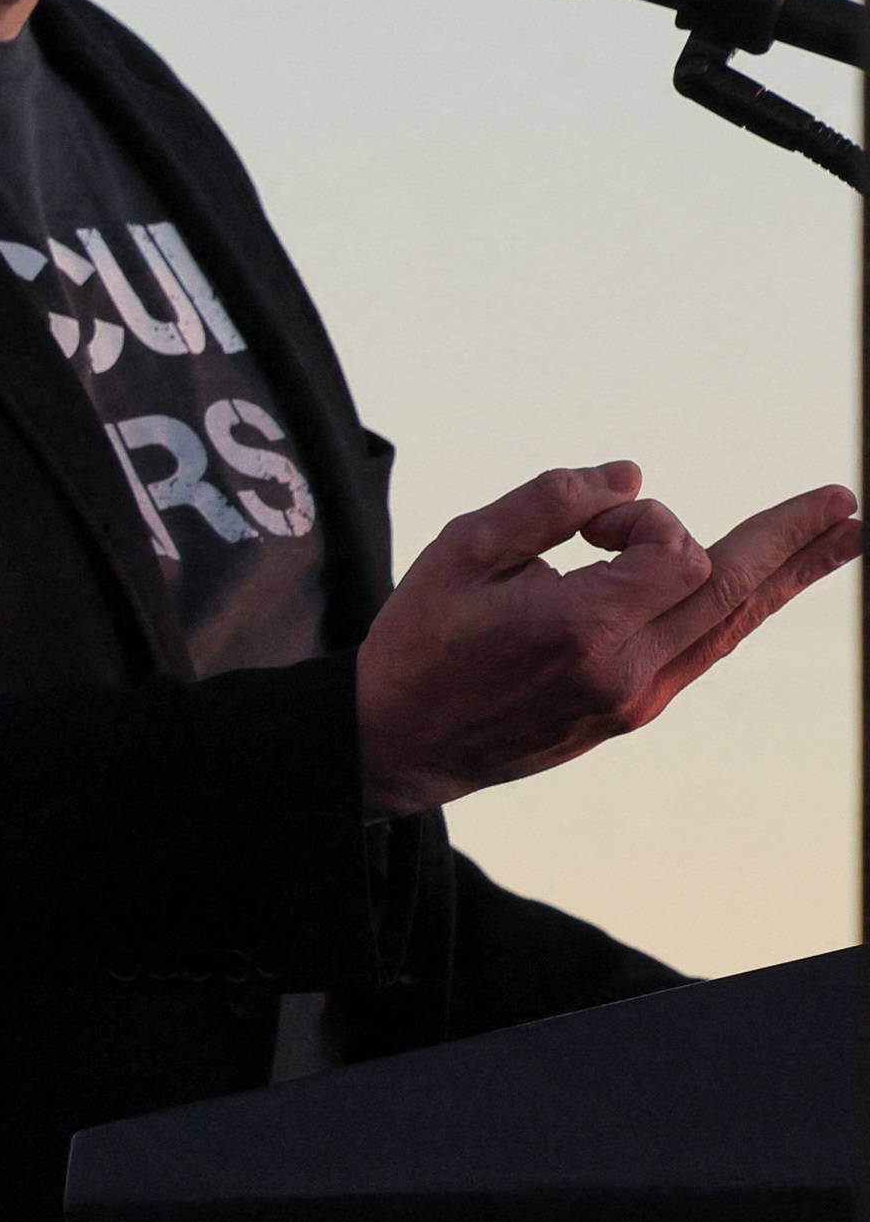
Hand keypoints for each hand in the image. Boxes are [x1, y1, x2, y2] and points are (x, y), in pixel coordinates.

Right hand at [355, 461, 859, 816]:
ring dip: (789, 576)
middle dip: (791, 540)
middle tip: (845, 502)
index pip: (674, 552)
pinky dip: (738, 609)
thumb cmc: (420, 639)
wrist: (396, 743)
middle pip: (733, 592)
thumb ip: (547, 502)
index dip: (644, 520)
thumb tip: (633, 478)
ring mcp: (635, 701)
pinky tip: (765, 584)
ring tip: (846, 535)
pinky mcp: (632, 715)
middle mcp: (623, 673)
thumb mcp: (461, 552)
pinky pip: (704, 650)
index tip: (585, 528)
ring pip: (732, 627)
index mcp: (579, 630)